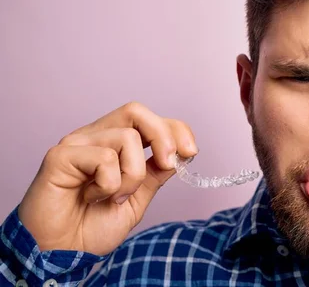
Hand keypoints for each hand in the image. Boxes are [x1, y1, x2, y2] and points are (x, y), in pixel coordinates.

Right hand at [17, 102, 198, 255]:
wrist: (59, 255)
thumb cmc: (90, 228)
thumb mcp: (137, 199)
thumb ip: (155, 174)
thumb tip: (181, 152)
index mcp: (113, 144)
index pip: (149, 119)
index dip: (175, 129)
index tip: (191, 152)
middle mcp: (95, 137)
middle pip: (136, 111)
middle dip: (163, 136)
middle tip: (168, 165)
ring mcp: (77, 143)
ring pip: (126, 137)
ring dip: (132, 175)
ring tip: (114, 197)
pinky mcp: (60, 155)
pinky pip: (104, 158)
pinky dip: (109, 184)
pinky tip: (91, 197)